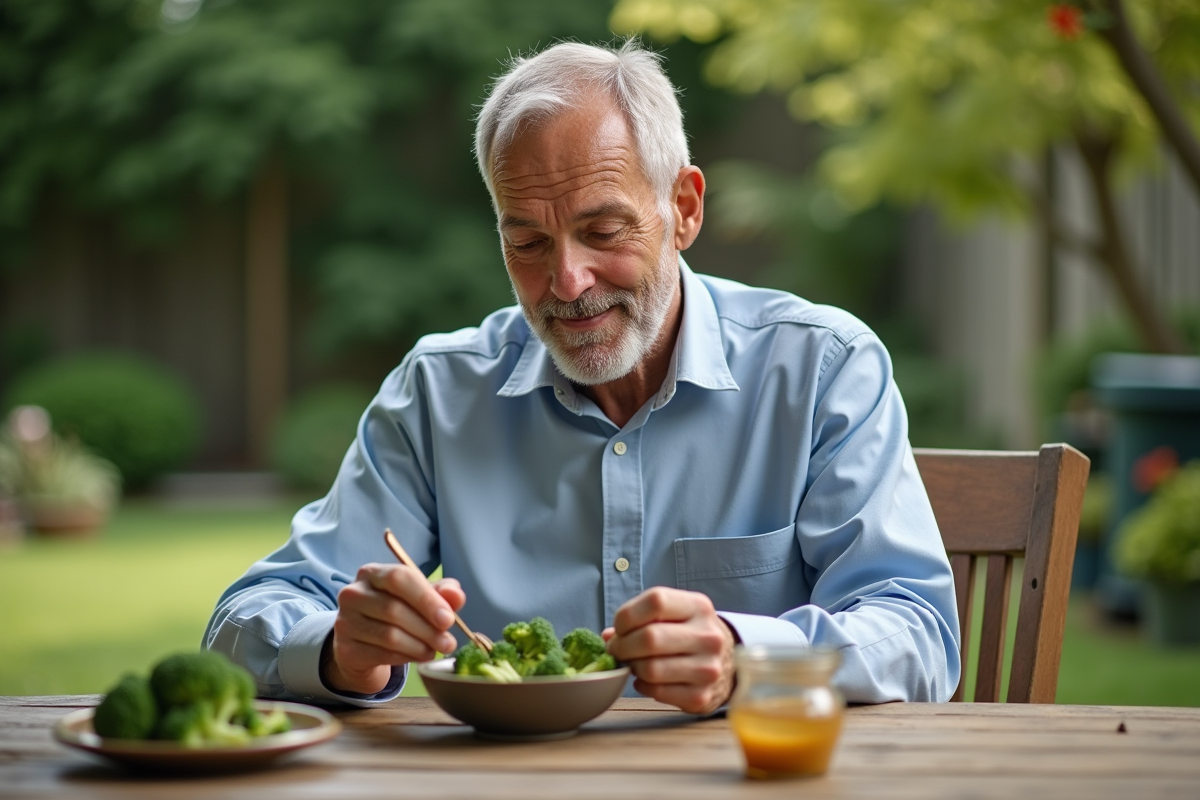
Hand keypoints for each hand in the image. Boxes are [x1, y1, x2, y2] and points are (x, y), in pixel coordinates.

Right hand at [322, 563, 464, 694]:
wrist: (364, 644)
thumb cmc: (396, 613)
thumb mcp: (420, 598)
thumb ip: (441, 593)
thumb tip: (456, 595)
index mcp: (372, 573)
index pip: (399, 578)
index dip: (426, 599)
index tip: (448, 619)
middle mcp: (353, 594)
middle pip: (394, 609)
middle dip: (428, 629)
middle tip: (448, 642)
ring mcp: (345, 622)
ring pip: (389, 635)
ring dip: (420, 646)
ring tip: (436, 650)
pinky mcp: (346, 649)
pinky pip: (382, 654)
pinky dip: (406, 657)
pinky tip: (419, 656)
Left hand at [603, 587, 736, 714]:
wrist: (727, 663)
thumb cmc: (688, 633)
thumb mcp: (674, 614)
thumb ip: (641, 618)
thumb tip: (608, 637)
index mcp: (699, 607)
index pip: (656, 601)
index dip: (628, 615)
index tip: (620, 627)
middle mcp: (707, 636)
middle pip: (650, 638)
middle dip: (622, 645)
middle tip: (617, 649)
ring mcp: (707, 668)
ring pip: (650, 668)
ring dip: (632, 667)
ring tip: (634, 663)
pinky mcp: (701, 696)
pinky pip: (657, 691)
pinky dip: (643, 685)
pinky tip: (646, 679)